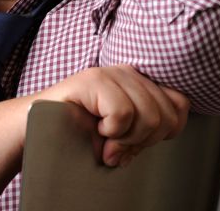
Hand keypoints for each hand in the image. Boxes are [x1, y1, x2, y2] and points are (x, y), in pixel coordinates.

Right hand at [33, 65, 189, 166]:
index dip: (164, 132)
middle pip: (166, 115)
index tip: (135, 142)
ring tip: (104, 138)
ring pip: (148, 116)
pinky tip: (94, 126)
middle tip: (116, 146)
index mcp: (139, 83)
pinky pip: (122, 114)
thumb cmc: (79, 134)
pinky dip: (109, 131)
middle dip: (142, 141)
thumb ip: (148, 129)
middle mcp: (129, 72)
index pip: (180, 105)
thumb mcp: (124, 135)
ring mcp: (111, 73)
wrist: (38, 132)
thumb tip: (170, 129)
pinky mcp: (93, 79)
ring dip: (125, 139)